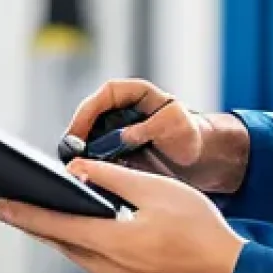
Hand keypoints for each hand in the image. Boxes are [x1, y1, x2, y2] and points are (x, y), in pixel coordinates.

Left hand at [0, 158, 246, 272]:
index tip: (0, 208)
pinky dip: (105, 259)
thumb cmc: (205, 232)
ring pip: (89, 264)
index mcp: (119, 245)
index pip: (59, 227)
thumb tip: (78, 173)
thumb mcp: (159, 191)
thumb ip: (114, 180)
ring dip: (78, 243)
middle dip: (44, 229)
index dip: (27, 216)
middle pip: (69, 248)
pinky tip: (115, 245)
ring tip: (72, 222)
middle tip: (21, 212)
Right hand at [68, 78, 249, 193]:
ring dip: (81, 154)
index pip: (105, 95)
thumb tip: (121, 137)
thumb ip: (149, 128)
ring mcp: (114, 132)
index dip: (88, 112)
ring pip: (87, 139)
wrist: (200, 160)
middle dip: (78, 136)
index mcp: (135, 93)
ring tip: (78, 169)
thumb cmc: (192, 135)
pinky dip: (91, 166)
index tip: (79, 132)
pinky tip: (89, 178)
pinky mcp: (113, 153)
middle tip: (72, 156)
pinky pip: (95, 157)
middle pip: (89, 118)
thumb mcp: (176, 126)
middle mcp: (120, 111)